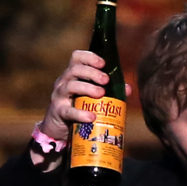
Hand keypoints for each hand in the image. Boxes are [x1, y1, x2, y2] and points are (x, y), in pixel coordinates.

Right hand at [30, 50, 131, 170]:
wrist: (60, 128)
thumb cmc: (79, 107)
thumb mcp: (92, 96)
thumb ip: (110, 91)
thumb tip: (128, 88)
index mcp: (73, 75)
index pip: (77, 58)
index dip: (89, 57)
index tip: (103, 63)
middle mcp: (64, 82)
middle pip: (75, 69)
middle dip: (92, 73)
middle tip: (106, 80)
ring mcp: (59, 96)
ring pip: (71, 86)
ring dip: (87, 88)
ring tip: (101, 94)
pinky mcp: (58, 112)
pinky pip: (68, 111)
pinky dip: (81, 114)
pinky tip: (92, 117)